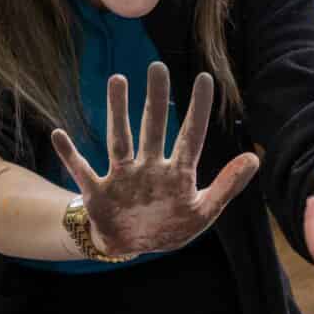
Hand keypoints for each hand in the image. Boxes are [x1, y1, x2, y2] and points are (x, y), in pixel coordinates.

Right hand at [52, 63, 259, 256]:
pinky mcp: (98, 192)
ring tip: (117, 79)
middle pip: (153, 128)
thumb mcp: (203, 212)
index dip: (198, 109)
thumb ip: (227, 186)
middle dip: (155, 99)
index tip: (204, 78)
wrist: (131, 246)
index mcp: (177, 173)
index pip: (191, 136)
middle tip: (157, 67)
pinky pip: (81, 171)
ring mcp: (122, 177)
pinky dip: (69, 156)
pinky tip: (58, 134)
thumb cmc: (169, 226)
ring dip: (117, 112)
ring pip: (119, 139)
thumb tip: (255, 158)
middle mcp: (149, 168)